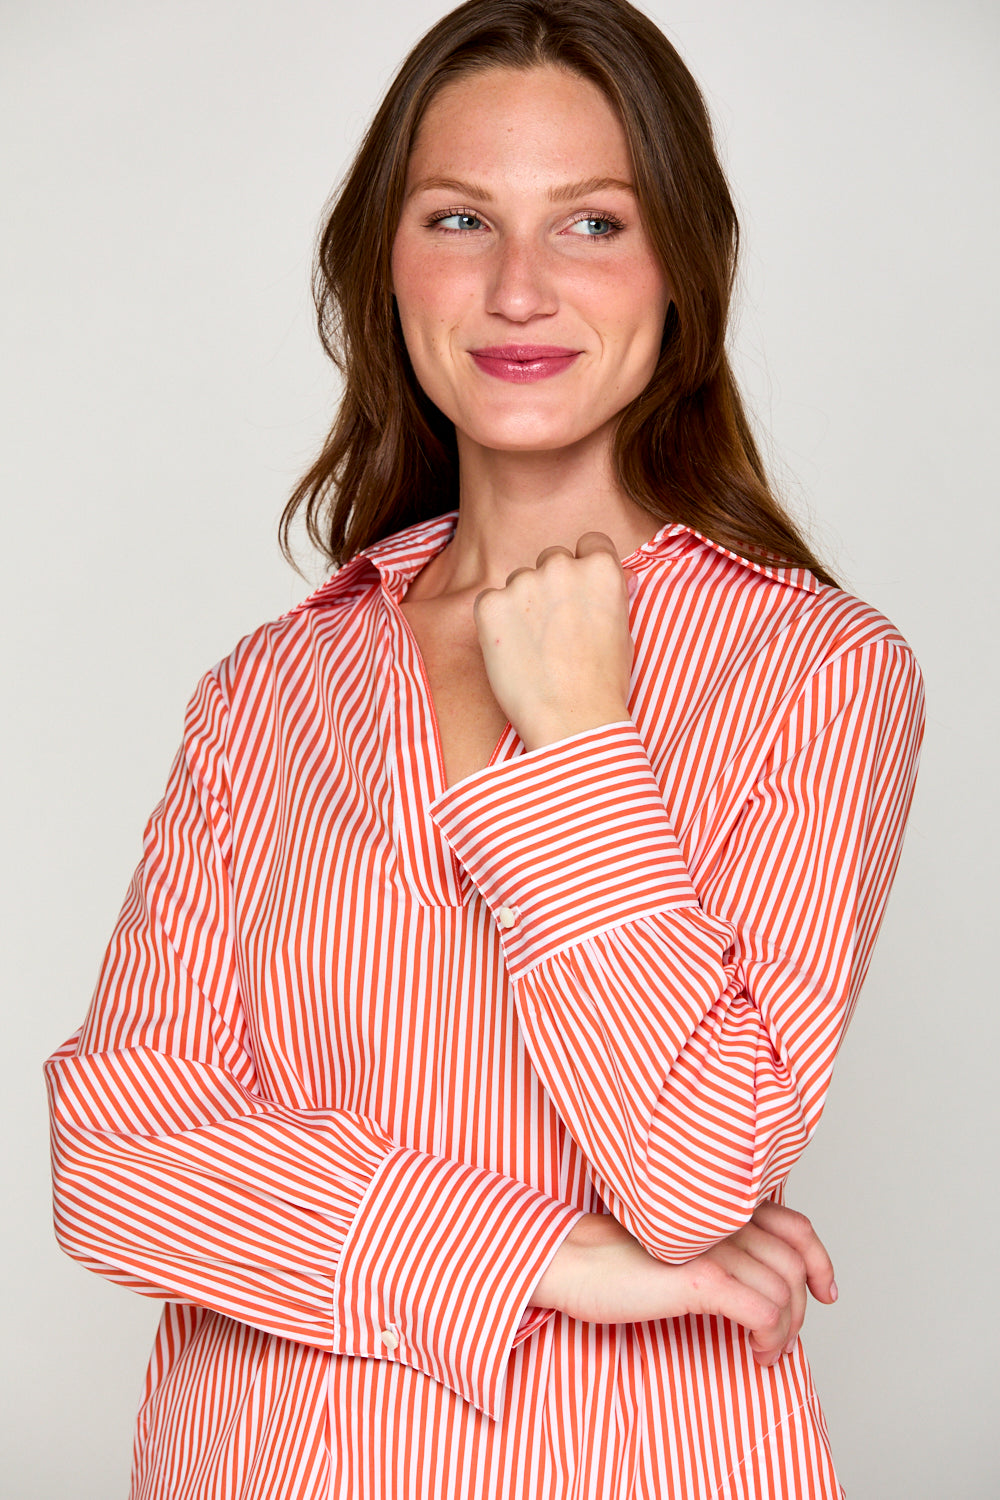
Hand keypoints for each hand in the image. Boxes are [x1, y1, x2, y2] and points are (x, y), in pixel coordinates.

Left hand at [473, 532, 634, 750]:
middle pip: (552, 560)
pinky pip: (489, 602)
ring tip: (534, 648)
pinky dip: (496, 623)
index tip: (579, 595)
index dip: (584, 570)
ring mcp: (523, 583)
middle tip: (555, 630)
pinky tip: (512, 653)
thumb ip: (613, 596)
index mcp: (601, 568)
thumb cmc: (603, 685)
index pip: (589, 544)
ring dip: (522, 604)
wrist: (571, 721)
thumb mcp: (624, 632)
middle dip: (552, 586)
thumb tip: (619, 576)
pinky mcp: (490, 604)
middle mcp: (562, 567)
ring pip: (519, 581)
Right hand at [530, 1202, 836, 1365]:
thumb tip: (758, 1278)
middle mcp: (722, 1221)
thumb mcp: (678, 1240)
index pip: (794, 1224)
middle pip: (794, 1264)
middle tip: (782, 1339)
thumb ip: (715, 1242)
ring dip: (785, 1331)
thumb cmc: (616, 1256)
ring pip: (783, 1292)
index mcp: (719, 1207)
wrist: (570, 1260)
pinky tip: (755, 1351)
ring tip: (764, 1351)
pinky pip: (762, 1312)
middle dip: (801, 1308)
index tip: (826, 1291)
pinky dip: (770, 1338)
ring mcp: (712, 1247)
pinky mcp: (699, 1278)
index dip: (819, 1259)